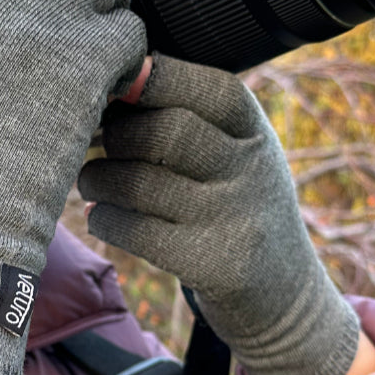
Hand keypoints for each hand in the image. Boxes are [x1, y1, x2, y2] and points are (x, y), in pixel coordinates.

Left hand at [79, 54, 358, 374]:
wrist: (284, 295)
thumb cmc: (239, 206)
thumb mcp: (240, 154)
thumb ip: (194, 118)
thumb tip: (114, 83)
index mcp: (256, 131)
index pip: (210, 89)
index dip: (157, 79)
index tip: (119, 83)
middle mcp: (251, 171)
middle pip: (168, 132)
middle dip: (118, 133)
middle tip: (98, 141)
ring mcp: (232, 220)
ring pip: (142, 183)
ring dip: (98, 178)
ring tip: (91, 180)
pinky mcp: (211, 265)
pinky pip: (136, 231)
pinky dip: (106, 219)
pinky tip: (102, 215)